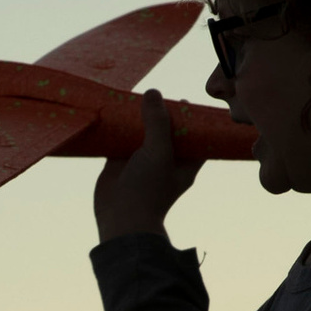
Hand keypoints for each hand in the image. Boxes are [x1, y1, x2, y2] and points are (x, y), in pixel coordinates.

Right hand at [93, 92, 201, 242]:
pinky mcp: (120, 161)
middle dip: (162, 115)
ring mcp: (142, 161)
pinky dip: (119, 127)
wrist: (120, 218)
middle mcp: (165, 161)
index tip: (185, 101)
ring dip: (139, 119)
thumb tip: (153, 92)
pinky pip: (121, 139)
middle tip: (157, 96)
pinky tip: (114, 111)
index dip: (192, 120)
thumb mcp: (158, 151)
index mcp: (185, 163)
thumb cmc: (148, 188)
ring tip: (136, 98)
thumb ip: (158, 122)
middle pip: (167, 132)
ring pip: (143, 134)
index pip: (196, 138)